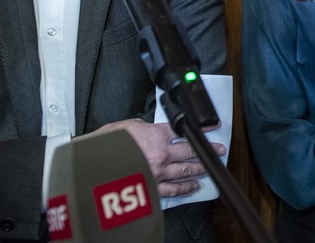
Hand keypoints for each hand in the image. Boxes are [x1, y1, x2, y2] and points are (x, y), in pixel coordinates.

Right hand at [95, 119, 225, 198]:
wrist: (94, 167)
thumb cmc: (106, 146)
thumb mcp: (124, 126)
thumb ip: (140, 127)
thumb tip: (146, 128)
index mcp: (155, 134)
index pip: (183, 129)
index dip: (200, 127)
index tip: (212, 126)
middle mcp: (161, 153)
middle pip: (190, 151)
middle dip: (208, 150)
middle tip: (220, 149)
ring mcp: (158, 172)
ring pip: (186, 170)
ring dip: (200, 168)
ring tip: (211, 166)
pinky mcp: (152, 187)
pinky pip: (174, 189)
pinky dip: (185, 187)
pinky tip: (194, 186)